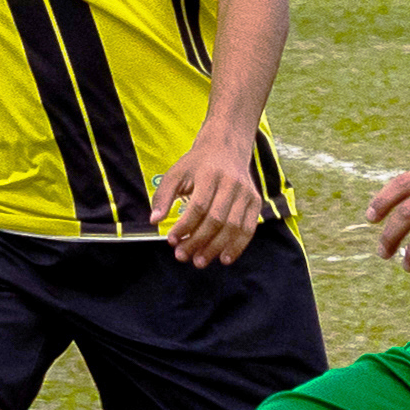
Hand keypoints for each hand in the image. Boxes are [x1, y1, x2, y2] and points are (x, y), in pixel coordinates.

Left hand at [150, 127, 267, 266]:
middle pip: (216, 219)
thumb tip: (154, 220)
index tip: (172, 241)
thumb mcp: (176, 173)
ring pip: (233, 227)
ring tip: (200, 261)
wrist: (227, 148)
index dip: (185, 226)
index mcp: (210, 174)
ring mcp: (246, 193)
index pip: (198, 206)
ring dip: (216, 248)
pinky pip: (249, 228)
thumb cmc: (197, 164)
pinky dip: (238, 246)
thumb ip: (163, 196)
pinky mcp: (256, 201)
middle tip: (182, 256)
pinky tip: (224, 259)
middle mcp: (232, 183)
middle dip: (198, 241)